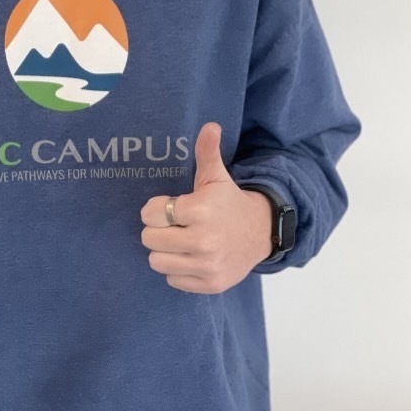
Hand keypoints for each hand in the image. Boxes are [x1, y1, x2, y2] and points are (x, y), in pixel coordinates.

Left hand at [140, 122, 272, 293]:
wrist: (261, 232)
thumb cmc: (229, 201)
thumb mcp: (217, 176)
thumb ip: (207, 151)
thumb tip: (210, 125)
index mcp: (200, 210)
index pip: (151, 214)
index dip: (155, 209)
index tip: (167, 207)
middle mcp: (203, 241)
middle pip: (149, 239)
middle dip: (156, 230)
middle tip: (171, 225)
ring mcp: (207, 265)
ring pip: (157, 262)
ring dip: (164, 252)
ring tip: (178, 241)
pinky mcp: (210, 284)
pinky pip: (173, 280)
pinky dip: (178, 270)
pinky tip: (190, 256)